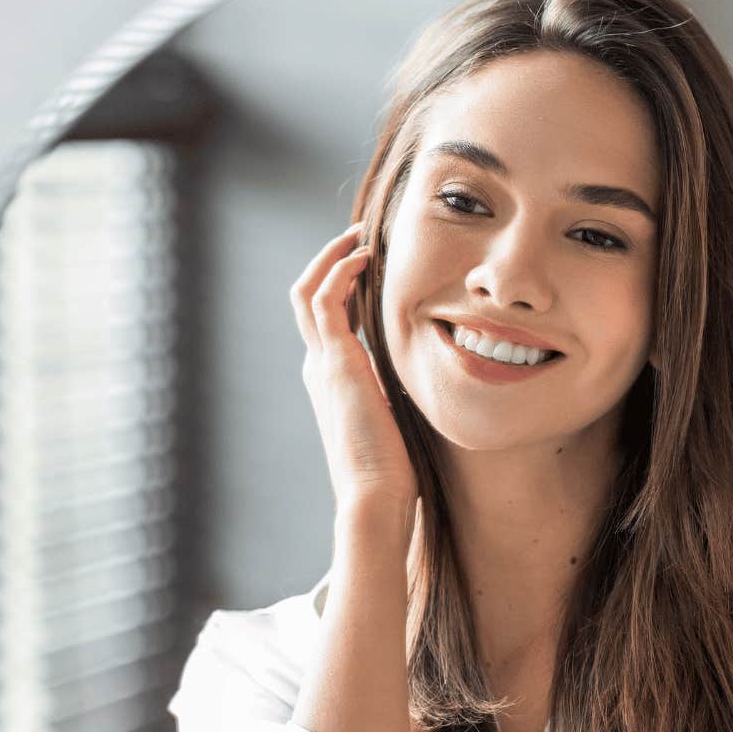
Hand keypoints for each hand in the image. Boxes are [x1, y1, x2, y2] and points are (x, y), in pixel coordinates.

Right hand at [290, 223, 418, 516]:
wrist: (374, 495)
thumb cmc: (392, 471)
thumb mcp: (396, 419)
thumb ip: (399, 394)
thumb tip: (425, 383)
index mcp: (333, 380)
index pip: (328, 319)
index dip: (344, 287)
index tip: (370, 266)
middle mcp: (319, 367)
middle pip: (307, 298)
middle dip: (329, 263)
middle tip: (358, 238)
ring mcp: (322, 363)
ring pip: (307, 291)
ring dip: (330, 258)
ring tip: (358, 236)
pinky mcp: (334, 362)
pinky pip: (325, 300)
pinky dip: (339, 272)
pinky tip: (364, 259)